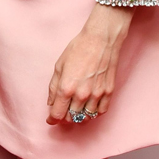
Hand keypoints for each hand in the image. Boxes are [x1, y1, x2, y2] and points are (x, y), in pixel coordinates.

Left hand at [47, 4, 132, 124]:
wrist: (101, 40)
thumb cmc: (78, 49)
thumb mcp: (59, 66)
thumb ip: (53, 87)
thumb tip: (51, 103)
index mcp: (66, 88)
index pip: (57, 114)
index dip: (52, 119)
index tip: (50, 119)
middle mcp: (82, 95)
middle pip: (71, 118)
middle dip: (64, 117)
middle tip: (63, 111)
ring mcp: (97, 95)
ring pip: (86, 117)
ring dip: (79, 116)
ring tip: (75, 110)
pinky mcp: (108, 92)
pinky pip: (100, 112)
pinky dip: (93, 113)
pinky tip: (89, 107)